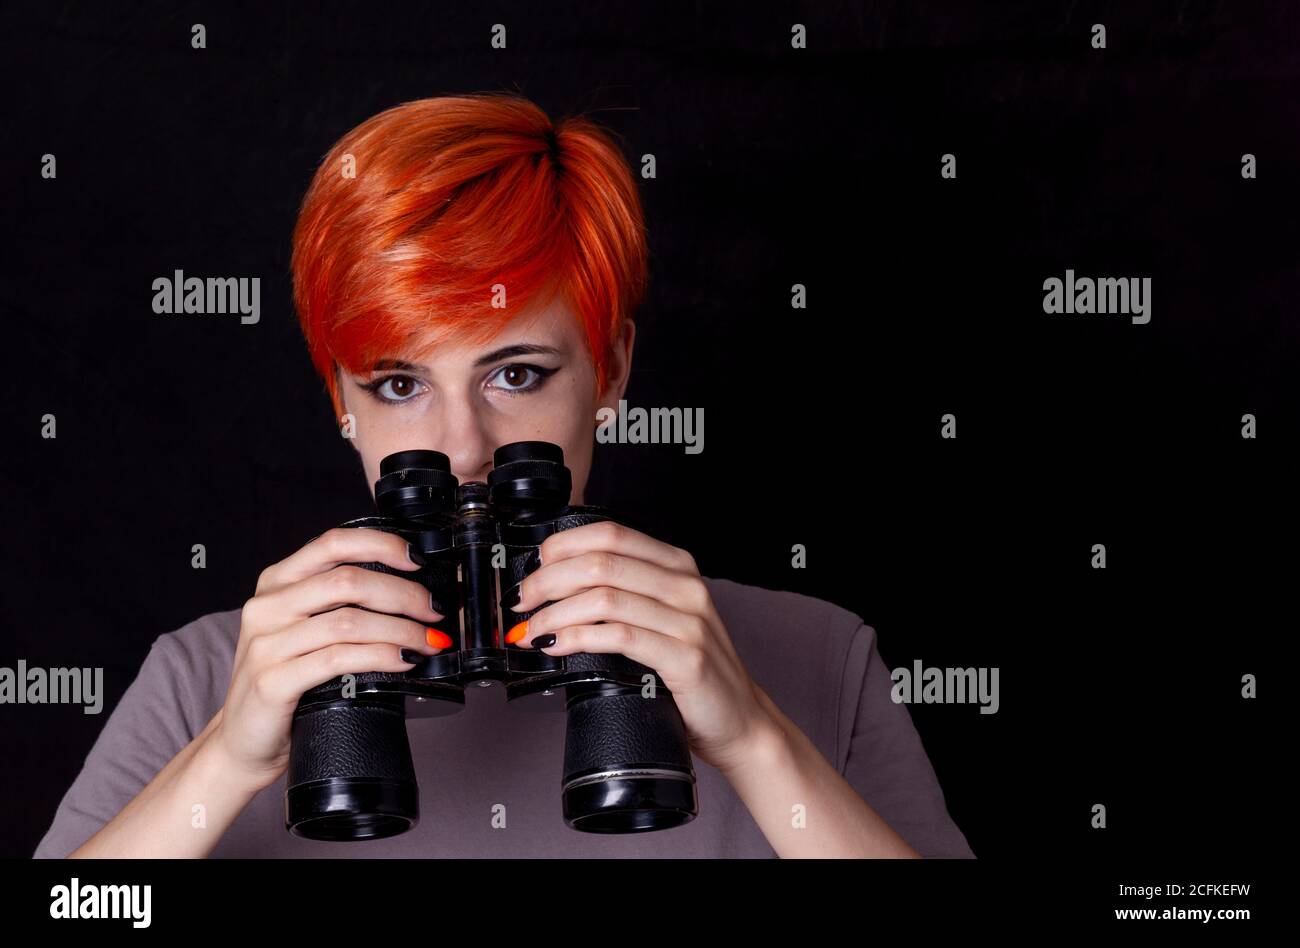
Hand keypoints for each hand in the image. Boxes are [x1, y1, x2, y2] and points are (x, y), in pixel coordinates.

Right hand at [211, 527, 446, 788]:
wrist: (243, 741)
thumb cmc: (284, 681)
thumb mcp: (303, 630)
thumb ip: (339, 605)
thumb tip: (410, 594)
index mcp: (277, 582)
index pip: (332, 543)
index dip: (380, 545)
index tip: (417, 559)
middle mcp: (267, 606)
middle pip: (348, 581)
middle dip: (403, 594)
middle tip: (434, 612)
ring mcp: (266, 644)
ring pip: (349, 621)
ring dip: (401, 629)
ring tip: (427, 641)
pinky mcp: (272, 682)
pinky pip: (339, 660)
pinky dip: (381, 657)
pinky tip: (403, 662)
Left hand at [507, 521, 774, 771]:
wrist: (737, 720)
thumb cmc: (689, 670)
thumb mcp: (661, 617)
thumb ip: (623, 593)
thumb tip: (554, 584)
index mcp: (676, 565)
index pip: (609, 533)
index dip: (561, 547)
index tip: (532, 570)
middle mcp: (685, 585)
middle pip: (600, 562)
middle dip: (547, 581)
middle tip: (521, 604)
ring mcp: (689, 620)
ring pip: (604, 598)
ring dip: (554, 614)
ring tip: (532, 631)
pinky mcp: (686, 656)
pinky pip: (620, 636)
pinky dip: (578, 638)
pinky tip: (558, 647)